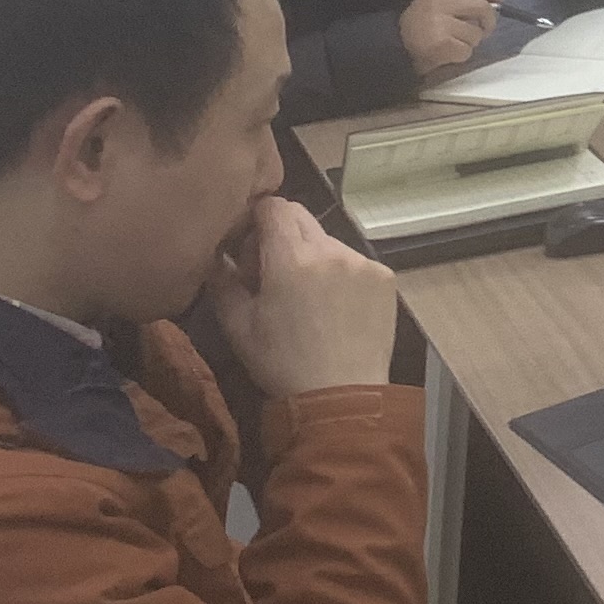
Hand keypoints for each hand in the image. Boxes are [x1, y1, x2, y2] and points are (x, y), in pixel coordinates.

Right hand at [206, 196, 399, 397]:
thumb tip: (217, 252)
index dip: (257, 219)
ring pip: (328, 240)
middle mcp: (332, 250)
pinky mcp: (386, 277)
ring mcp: (364, 262)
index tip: (250, 247)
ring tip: (306, 297)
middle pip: (301, 217)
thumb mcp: (237, 326)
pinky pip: (354, 260)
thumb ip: (222, 280)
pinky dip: (340, 272)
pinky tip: (334, 306)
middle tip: (272, 274)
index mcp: (292, 259)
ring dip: (312, 256)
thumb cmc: (282, 363)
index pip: (274, 206)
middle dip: (281, 235)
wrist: (342, 397)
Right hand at [400, 0, 504, 78]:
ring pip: (475, 33)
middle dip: (489, 21)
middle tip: (486, 30)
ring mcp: (440, 24)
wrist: (392, 50)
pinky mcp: (442, 44)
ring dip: (471, 42)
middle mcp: (439, 5)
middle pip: (481, 7)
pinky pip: (467, 50)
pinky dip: (461, 56)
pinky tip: (448, 54)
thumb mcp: (430, 4)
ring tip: (455, 44)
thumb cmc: (415, 30)